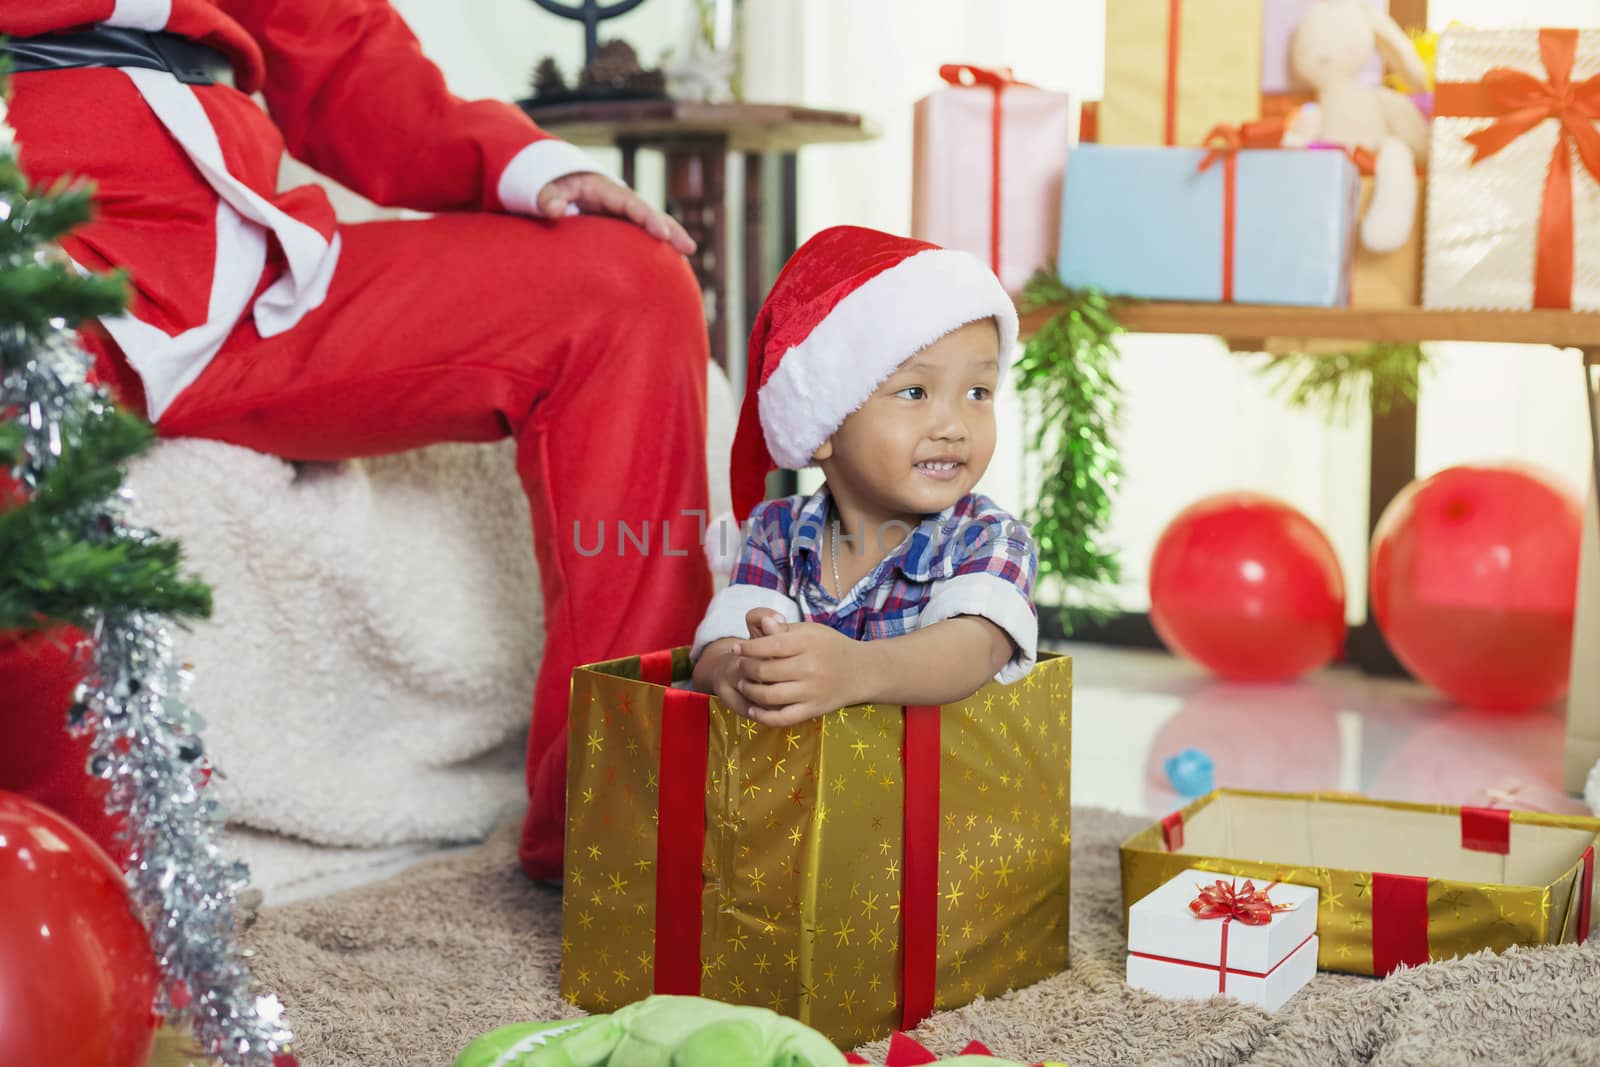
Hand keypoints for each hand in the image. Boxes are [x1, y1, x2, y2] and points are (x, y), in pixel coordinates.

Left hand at [536, 172, 696, 254]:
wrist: (553, 183)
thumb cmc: (548, 186)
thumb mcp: (542, 187)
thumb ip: (546, 198)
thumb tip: (556, 210)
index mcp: (605, 190)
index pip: (632, 204)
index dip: (649, 218)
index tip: (663, 234)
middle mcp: (620, 201)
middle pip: (651, 214)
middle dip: (671, 230)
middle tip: (689, 249)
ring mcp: (622, 215)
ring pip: (650, 226)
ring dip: (669, 241)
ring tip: (686, 261)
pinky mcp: (620, 226)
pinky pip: (641, 236)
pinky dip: (655, 249)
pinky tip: (666, 269)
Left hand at [736, 615, 863, 727]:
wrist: (861, 672)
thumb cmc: (829, 647)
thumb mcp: (810, 631)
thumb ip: (784, 628)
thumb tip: (763, 622)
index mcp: (808, 643)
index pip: (769, 645)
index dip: (748, 648)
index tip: (737, 648)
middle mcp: (810, 668)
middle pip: (765, 671)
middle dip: (746, 668)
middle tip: (741, 666)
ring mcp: (812, 691)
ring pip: (769, 696)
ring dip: (750, 691)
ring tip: (744, 684)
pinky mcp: (813, 710)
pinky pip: (782, 718)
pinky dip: (763, 716)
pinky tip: (752, 709)